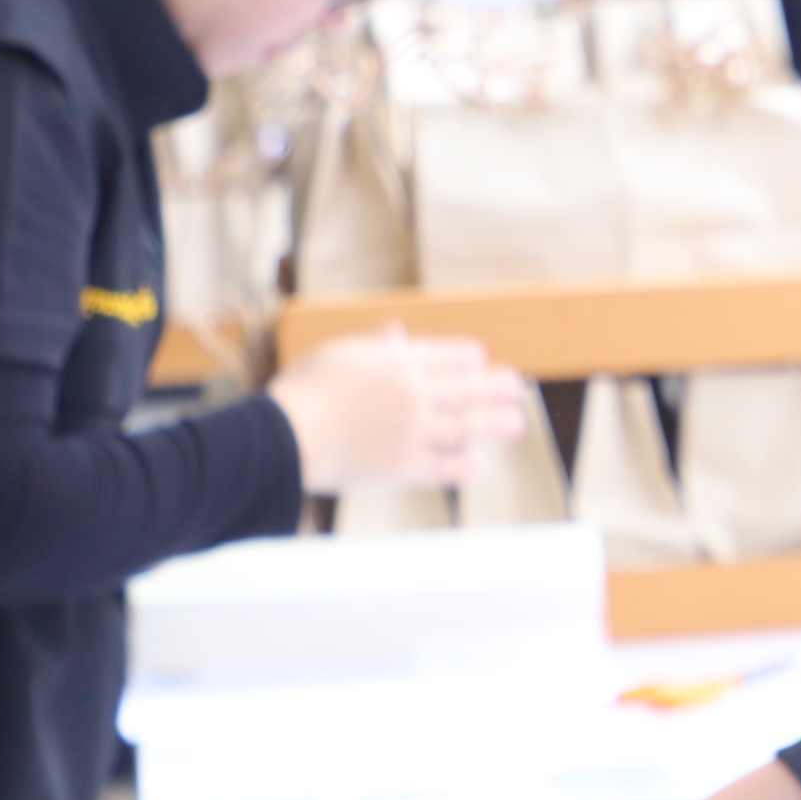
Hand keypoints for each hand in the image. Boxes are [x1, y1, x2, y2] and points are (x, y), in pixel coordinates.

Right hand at [268, 325, 525, 490]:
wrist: (284, 437)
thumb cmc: (303, 392)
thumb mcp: (339, 355)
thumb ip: (375, 347)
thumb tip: (397, 333)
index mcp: (398, 361)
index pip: (448, 355)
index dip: (467, 358)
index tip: (480, 360)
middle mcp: (414, 394)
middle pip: (466, 389)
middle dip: (495, 388)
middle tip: (516, 388)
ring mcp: (412, 430)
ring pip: (465, 426)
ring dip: (494, 424)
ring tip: (515, 424)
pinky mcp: (403, 466)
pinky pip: (443, 467)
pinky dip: (462, 466)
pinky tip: (476, 465)